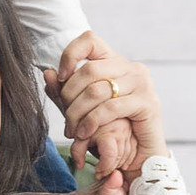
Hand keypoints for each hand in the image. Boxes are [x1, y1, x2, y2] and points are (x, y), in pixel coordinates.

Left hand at [44, 31, 166, 178]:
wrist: (139, 154)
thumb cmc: (110, 129)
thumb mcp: (81, 109)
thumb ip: (64, 92)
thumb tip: (47, 73)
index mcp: (115, 62)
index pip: (90, 40)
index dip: (70, 54)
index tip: (61, 76)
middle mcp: (131, 67)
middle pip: (89, 69)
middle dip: (69, 95)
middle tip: (65, 118)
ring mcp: (141, 83)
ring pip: (97, 90)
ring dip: (77, 113)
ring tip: (72, 130)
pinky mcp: (148, 102)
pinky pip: (110, 108)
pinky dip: (92, 121)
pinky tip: (84, 133)